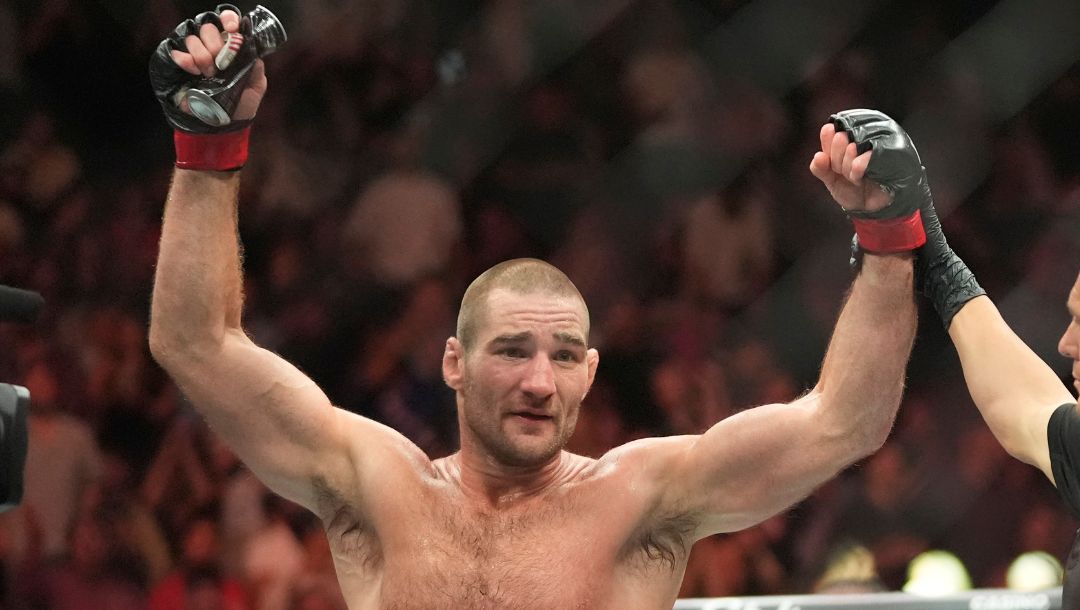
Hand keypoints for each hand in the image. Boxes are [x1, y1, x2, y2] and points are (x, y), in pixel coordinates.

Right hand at [149, 6, 267, 131]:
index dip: (228, 21)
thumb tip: (251, 51)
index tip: (231, 31)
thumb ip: (255, 67)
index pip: (227, 22)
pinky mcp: (182, 66)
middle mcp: (213, 48)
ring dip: (201, 56)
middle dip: (215, 45)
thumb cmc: (240, 105)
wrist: (223, 124)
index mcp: (232, 48)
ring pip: (193, 39)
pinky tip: (193, 71)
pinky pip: (179, 53)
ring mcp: (196, 55)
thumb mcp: (256, 87)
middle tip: (220, 65)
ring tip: (208, 74)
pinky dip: (185, 60)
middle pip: (208, 29)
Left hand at [809, 122, 891, 213]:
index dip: (828, 148)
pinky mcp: (890, 155)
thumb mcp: (831, 179)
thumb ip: (820, 167)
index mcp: (848, 136)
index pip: (830, 129)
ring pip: (851, 148)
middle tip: (843, 171)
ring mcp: (878, 143)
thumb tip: (818, 156)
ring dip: (846, 167)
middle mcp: (864, 135)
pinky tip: (859, 178)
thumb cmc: (852, 188)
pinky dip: (856, 172)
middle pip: (840, 137)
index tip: (831, 161)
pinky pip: (863, 160)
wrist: (871, 206)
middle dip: (836, 160)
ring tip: (853, 177)